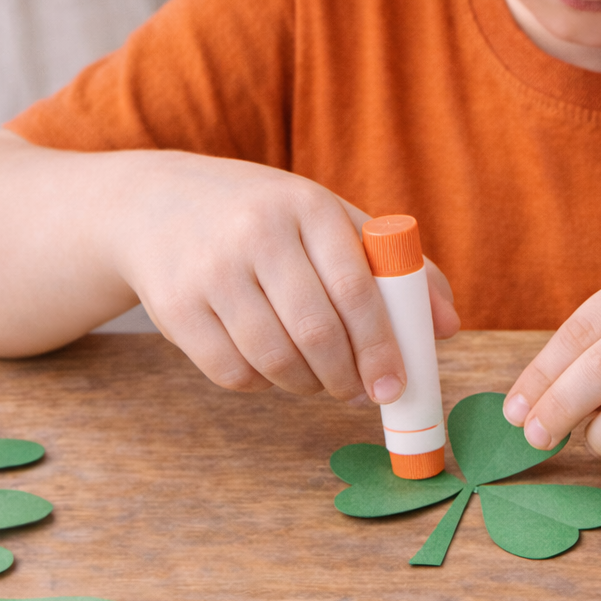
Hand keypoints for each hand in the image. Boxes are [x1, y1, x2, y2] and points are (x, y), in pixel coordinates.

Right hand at [116, 151, 458, 401]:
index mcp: (305, 207)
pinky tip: (271, 368)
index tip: (394, 385)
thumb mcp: (327, 221)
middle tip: (361, 394)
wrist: (153, 206)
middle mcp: (255, 234)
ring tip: (320, 380)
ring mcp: (210, 272)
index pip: (356, 290)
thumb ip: (393, 269)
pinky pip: (234, 374)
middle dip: (347, 378)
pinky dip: (262, 385)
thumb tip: (447, 328)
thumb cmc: (263, 218)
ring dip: (307, 386)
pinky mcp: (175, 310)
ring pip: (275, 361)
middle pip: (316, 334)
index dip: (381, 348)